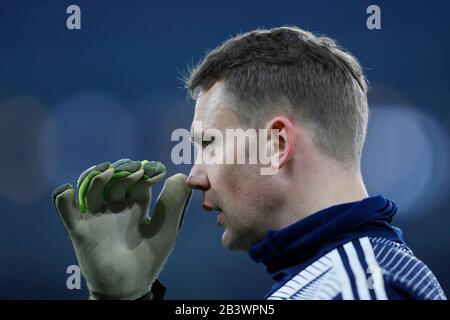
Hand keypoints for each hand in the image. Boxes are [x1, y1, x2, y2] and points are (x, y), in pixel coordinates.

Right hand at [52, 159, 190, 298]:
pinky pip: (67, 212)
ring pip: (92, 189)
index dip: (147, 173)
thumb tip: (181, 176)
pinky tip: (68, 191)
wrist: (128, 287)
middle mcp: (116, 206)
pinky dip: (63, 200)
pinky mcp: (81, 230)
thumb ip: (173, 205)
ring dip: (97, 178)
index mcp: (137, 204)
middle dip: (124, 171)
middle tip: (135, 170)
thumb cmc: (149, 258)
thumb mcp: (166, 230)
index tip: (158, 172)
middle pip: (116, 180)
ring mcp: (97, 216)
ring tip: (108, 172)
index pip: (139, 181)